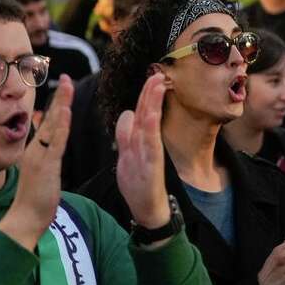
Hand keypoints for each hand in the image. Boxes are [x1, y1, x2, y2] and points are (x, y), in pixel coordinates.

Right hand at [0, 79, 73, 250]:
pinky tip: (65, 112)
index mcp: (37, 149)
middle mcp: (36, 149)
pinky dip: (61, 126)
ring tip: (68, 86)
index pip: (49, 121)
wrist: (25, 218)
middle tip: (67, 76)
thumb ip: (46, 155)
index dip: (58, 103)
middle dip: (60, 97)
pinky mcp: (46, 166)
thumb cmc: (36, 197)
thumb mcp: (43, 171)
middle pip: (50, 118)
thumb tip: (50, 144)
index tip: (65, 84)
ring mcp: (40, 156)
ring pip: (52, 126)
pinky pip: (55, 143)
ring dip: (61, 105)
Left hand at [115, 72, 171, 232]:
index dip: (145, 95)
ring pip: (150, 125)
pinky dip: (151, 129)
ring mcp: (150, 155)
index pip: (141, 112)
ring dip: (153, 104)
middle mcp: (146, 145)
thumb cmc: (139, 184)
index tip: (151, 77)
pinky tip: (151, 115)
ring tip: (158, 85)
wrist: (148, 209)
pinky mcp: (152, 167)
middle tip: (158, 74)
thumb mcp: (127, 155)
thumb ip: (126, 135)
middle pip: (147, 114)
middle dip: (151, 94)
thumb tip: (127, 112)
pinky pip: (150, 145)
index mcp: (139, 141)